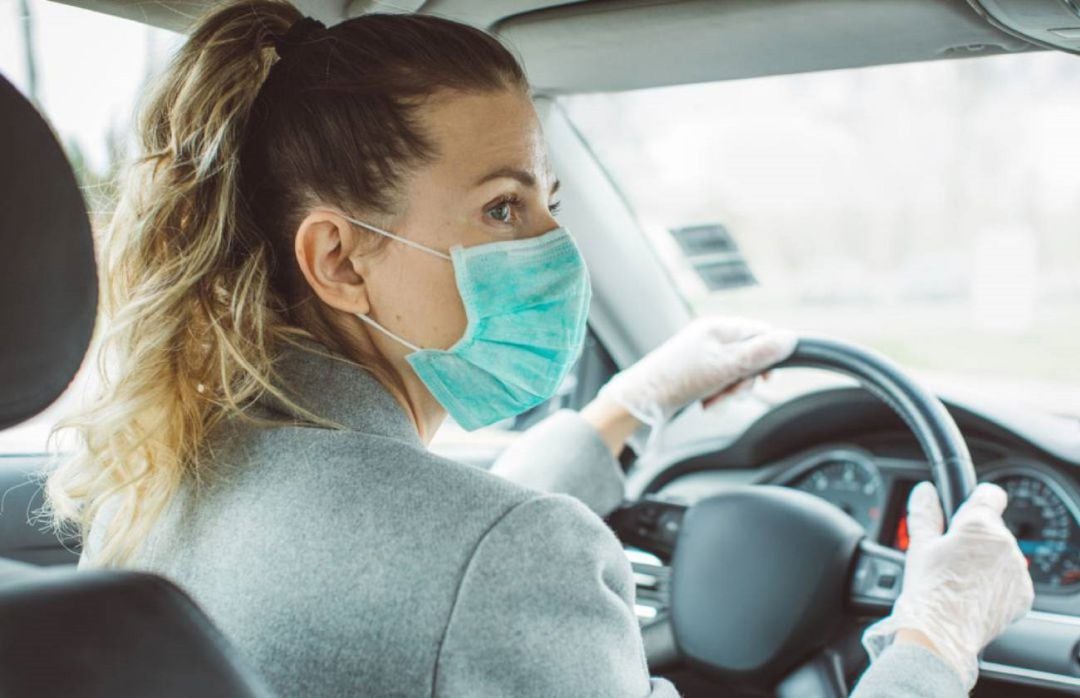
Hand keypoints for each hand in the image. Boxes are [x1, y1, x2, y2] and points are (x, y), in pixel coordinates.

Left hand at [595, 316, 796, 426]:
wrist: (641, 400)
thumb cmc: (678, 379)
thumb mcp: (724, 366)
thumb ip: (758, 353)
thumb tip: (791, 338)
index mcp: (719, 327)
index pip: (762, 334)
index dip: (769, 357)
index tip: (766, 379)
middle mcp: (712, 337)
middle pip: (751, 357)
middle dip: (744, 380)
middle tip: (728, 392)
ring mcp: (705, 355)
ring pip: (737, 374)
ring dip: (729, 392)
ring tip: (711, 401)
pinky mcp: (698, 373)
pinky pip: (721, 383)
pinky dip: (717, 396)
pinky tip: (704, 402)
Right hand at [862, 481, 1034, 690]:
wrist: (942, 634)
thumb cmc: (928, 590)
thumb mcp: (919, 545)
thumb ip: (924, 513)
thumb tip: (924, 492)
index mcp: (978, 525)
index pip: (990, 495)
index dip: (975, 501)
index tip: (965, 512)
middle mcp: (1005, 543)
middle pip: (993, 528)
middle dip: (975, 539)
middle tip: (951, 558)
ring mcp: (1017, 570)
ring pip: (1002, 554)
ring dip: (987, 561)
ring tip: (961, 580)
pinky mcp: (1023, 594)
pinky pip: (1011, 579)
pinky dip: (997, 583)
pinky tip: (974, 594)